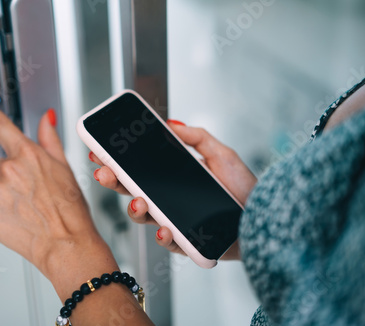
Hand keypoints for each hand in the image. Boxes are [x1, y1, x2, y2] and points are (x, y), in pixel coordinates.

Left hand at [0, 86, 117, 300]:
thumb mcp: (65, 168)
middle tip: (31, 195)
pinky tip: (18, 222)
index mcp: (28, 155)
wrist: (67, 244)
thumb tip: (46, 118)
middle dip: (10, 177)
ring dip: (6, 198)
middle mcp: (8, 170)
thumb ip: (49, 139)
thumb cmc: (70, 210)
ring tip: (28, 211)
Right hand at [90, 120, 257, 259]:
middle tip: (103, 172)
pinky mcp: (185, 242)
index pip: (137, 169)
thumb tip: (171, 122)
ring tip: (138, 201)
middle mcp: (167, 200)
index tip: (99, 152)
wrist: (264, 217)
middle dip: (113, 181)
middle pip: (132, 191)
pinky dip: (164, 236)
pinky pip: (168, 242)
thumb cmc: (243, 188)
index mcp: (171, 179)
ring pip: (143, 218)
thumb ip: (196, 137)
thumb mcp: (221, 154)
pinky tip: (165, 228)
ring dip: (134, 209)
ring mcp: (173, 221)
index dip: (117, 162)